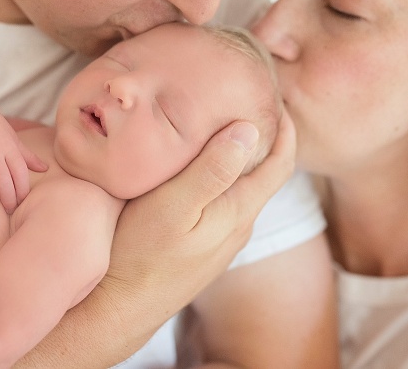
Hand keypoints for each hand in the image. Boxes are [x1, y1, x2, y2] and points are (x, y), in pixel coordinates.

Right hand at [102, 112, 294, 344]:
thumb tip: (250, 129)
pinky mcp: (201, 247)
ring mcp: (220, 240)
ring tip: (221, 127)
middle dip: (264, 139)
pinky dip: (221, 176)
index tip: (277, 98)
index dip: (286, 130)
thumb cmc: (140, 254)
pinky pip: (222, 203)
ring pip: (241, 189)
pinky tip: (197, 167)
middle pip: (264, 175)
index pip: (281, 164)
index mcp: (238, 211)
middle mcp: (238, 226)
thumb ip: (212, 170)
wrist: (120, 309)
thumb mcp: (173, 206)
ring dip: (241, 158)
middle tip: (249, 103)